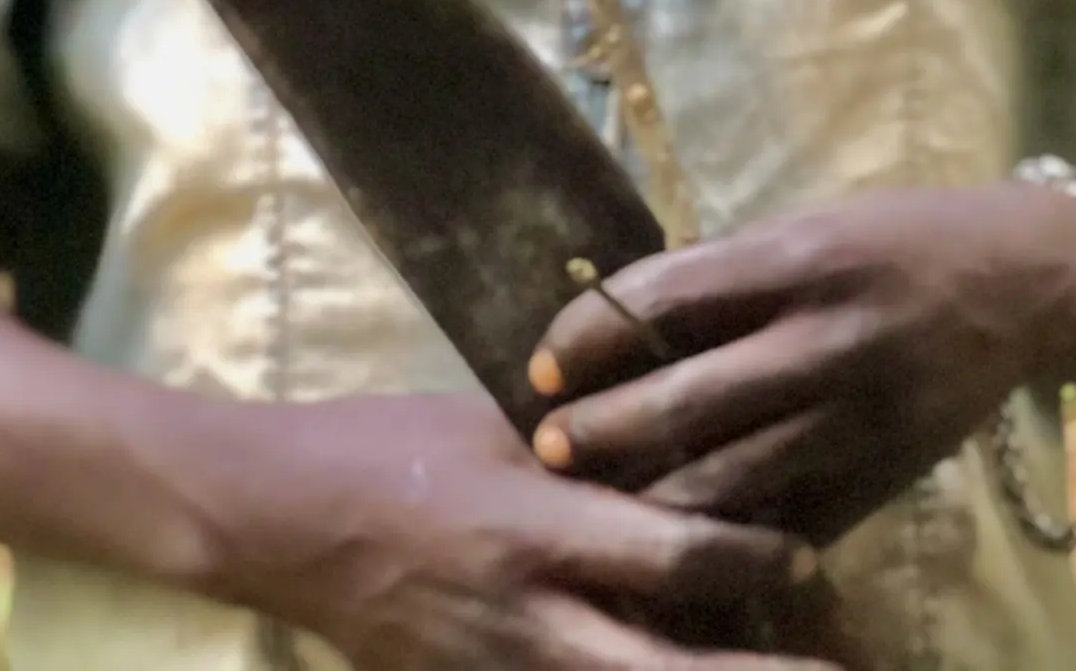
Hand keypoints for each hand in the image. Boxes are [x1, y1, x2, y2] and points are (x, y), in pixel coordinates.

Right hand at [189, 390, 827, 670]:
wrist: (271, 515)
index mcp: (536, 528)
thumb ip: (590, 460)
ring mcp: (488, 666)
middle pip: (660, 669)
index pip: (672, 557)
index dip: (749, 560)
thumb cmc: (390, 444)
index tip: (805, 556)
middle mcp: (521, 614)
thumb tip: (682, 456)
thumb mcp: (500, 429)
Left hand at [529, 184, 1075, 545]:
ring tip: (598, 498)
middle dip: (594, 434)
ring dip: (643, 496)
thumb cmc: (905, 241)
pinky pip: (779, 522)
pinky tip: (679, 530)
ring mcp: (860, 420)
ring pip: (720, 484)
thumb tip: (611, 323)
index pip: (662, 299)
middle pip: (678, 404)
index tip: (540, 368)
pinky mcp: (882, 478)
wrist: (1030, 283)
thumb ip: (726, 277)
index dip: (584, 339)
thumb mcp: (816, 228)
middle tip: (549, 448)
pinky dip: (722, 532)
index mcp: (806, 261)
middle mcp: (831, 341)